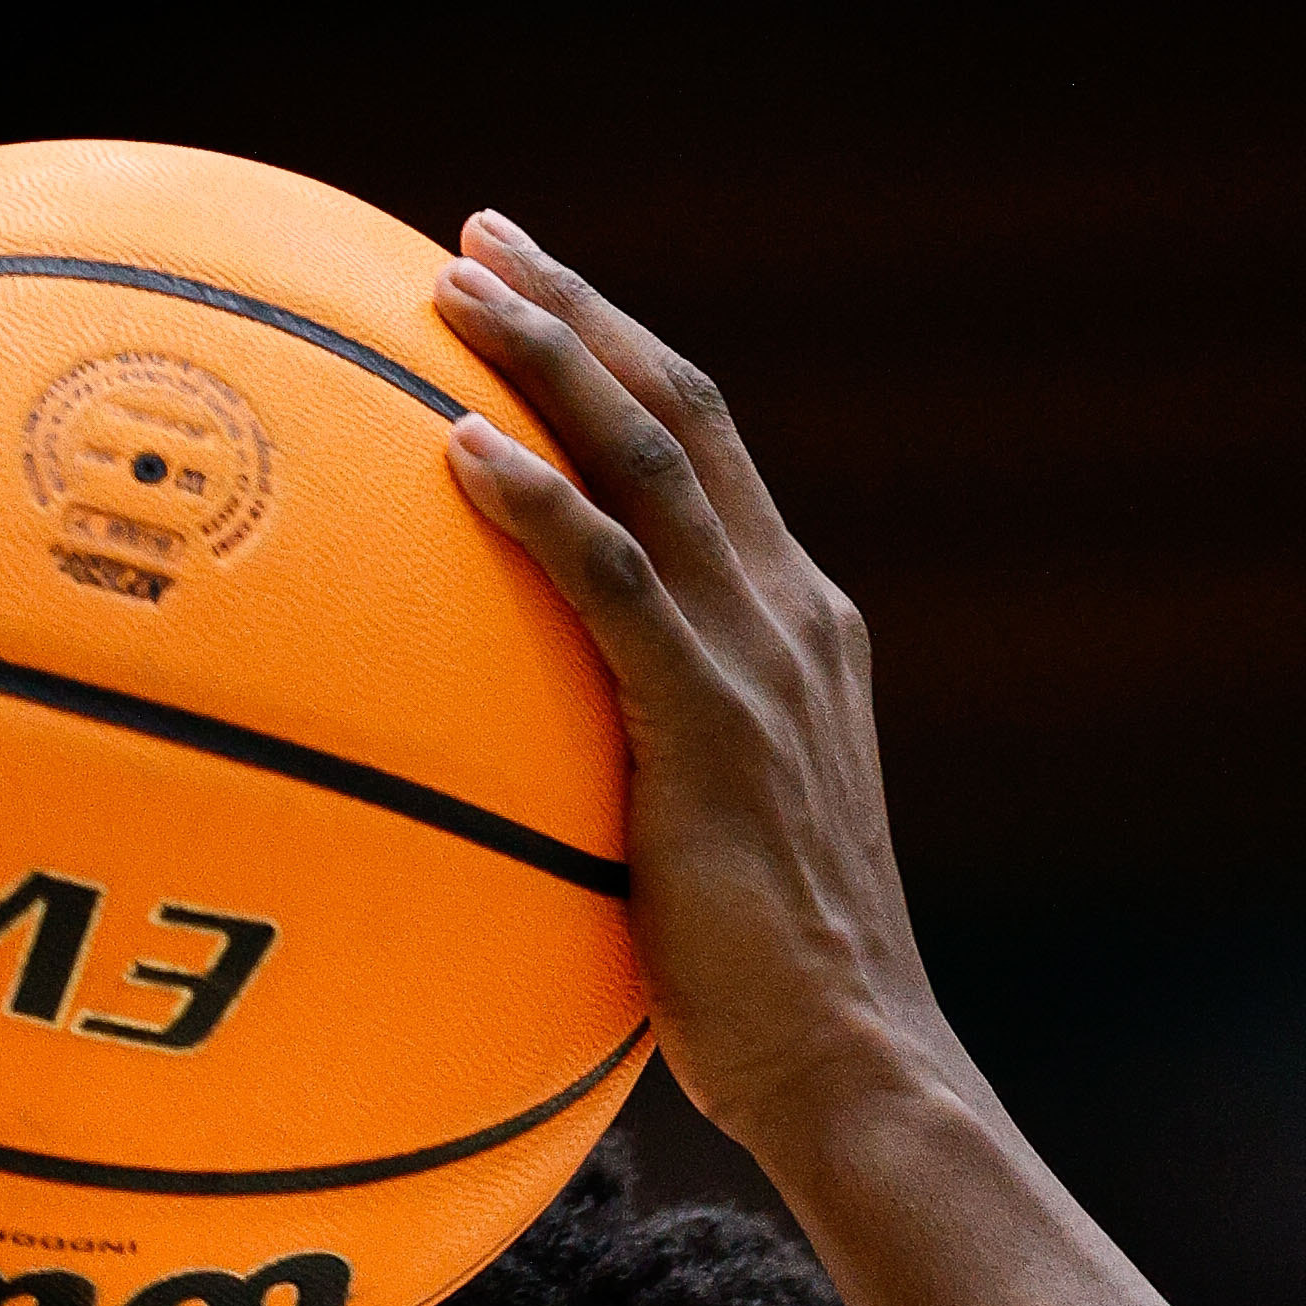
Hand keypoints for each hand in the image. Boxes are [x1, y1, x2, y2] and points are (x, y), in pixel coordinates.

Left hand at [435, 223, 935, 1174]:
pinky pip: (610, 579)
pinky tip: (460, 451)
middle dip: (578, 312)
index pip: (711, 461)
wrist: (853, 1063)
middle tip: (479, 242)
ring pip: (649, 459)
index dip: (624, 365)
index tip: (541, 299)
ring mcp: (759, 661)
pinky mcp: (712, 723)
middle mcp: (792, 617)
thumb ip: (652, 788)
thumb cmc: (769, 1004)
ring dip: (549, 361)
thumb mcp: (710, 860)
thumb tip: (539, 798)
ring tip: (451, 294)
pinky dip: (536, 503)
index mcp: (801, 635)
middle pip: (680, 414)